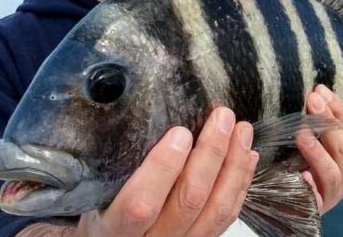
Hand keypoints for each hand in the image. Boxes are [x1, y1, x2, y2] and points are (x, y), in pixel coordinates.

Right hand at [75, 106, 259, 236]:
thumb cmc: (103, 212)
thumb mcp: (96, 193)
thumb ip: (115, 166)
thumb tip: (137, 116)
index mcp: (115, 230)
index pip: (140, 205)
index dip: (162, 169)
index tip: (180, 132)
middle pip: (188, 201)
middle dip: (210, 154)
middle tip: (222, 117)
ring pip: (216, 210)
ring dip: (233, 166)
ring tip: (242, 130)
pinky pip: (227, 217)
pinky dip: (240, 184)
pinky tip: (247, 157)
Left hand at [297, 85, 342, 213]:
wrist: (295, 205)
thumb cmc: (305, 166)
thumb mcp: (315, 144)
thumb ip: (318, 124)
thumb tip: (314, 93)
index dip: (337, 107)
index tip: (320, 89)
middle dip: (327, 121)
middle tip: (311, 100)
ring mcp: (334, 193)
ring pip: (332, 171)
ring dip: (317, 150)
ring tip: (302, 134)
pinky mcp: (318, 208)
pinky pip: (316, 197)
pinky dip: (310, 185)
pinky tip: (301, 175)